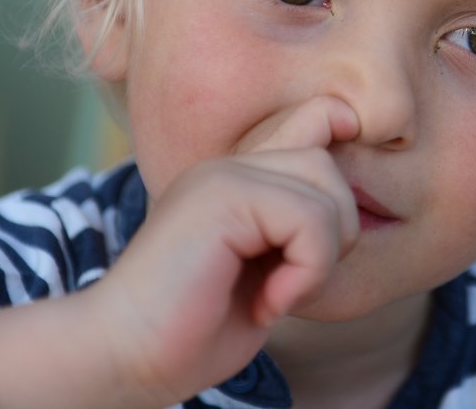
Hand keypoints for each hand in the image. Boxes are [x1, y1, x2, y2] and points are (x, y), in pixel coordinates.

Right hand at [82, 97, 360, 404]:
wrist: (125, 356)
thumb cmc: (193, 330)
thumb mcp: (266, 272)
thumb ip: (299, 230)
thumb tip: (350, 205)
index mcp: (238, 176)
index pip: (317, 119)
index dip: (337, 167)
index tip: (324, 241)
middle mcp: (231, 164)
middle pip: (331, 165)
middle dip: (334, 235)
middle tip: (291, 284)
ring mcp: (224, 174)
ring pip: (328, 192)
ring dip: (318, 261)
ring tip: (276, 294)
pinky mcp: (222, 195)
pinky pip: (311, 220)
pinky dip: (305, 274)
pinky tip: (267, 304)